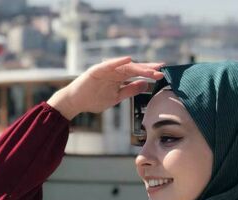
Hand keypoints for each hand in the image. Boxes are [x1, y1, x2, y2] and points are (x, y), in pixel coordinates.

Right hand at [46, 56, 164, 118]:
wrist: (75, 102)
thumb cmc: (94, 99)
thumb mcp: (116, 97)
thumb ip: (130, 91)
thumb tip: (146, 85)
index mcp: (119, 78)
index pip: (136, 73)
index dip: (148, 72)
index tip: (161, 73)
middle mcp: (113, 72)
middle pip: (133, 68)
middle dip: (147, 69)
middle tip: (161, 70)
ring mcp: (105, 70)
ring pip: (124, 67)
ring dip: (138, 66)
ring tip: (150, 68)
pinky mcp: (96, 71)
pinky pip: (108, 65)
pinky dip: (118, 61)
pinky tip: (129, 59)